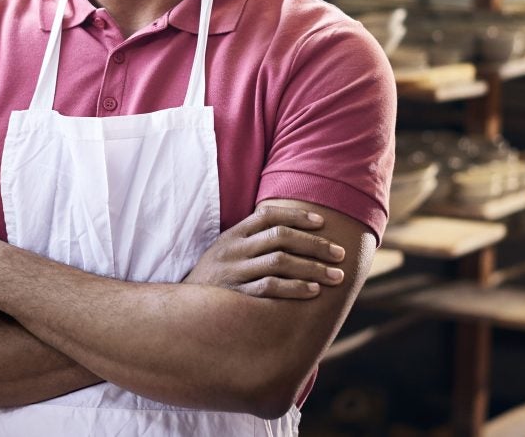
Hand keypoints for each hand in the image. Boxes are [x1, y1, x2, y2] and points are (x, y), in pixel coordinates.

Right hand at [184, 205, 346, 298]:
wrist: (184, 309)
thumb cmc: (215, 278)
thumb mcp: (226, 252)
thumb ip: (252, 241)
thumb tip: (294, 234)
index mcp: (233, 234)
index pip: (268, 215)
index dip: (297, 216)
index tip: (322, 222)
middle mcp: (234, 249)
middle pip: (281, 237)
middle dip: (315, 244)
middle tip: (340, 254)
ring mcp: (235, 271)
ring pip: (280, 261)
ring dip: (313, 267)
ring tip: (336, 276)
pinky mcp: (237, 295)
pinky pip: (270, 288)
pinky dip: (295, 288)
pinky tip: (314, 291)